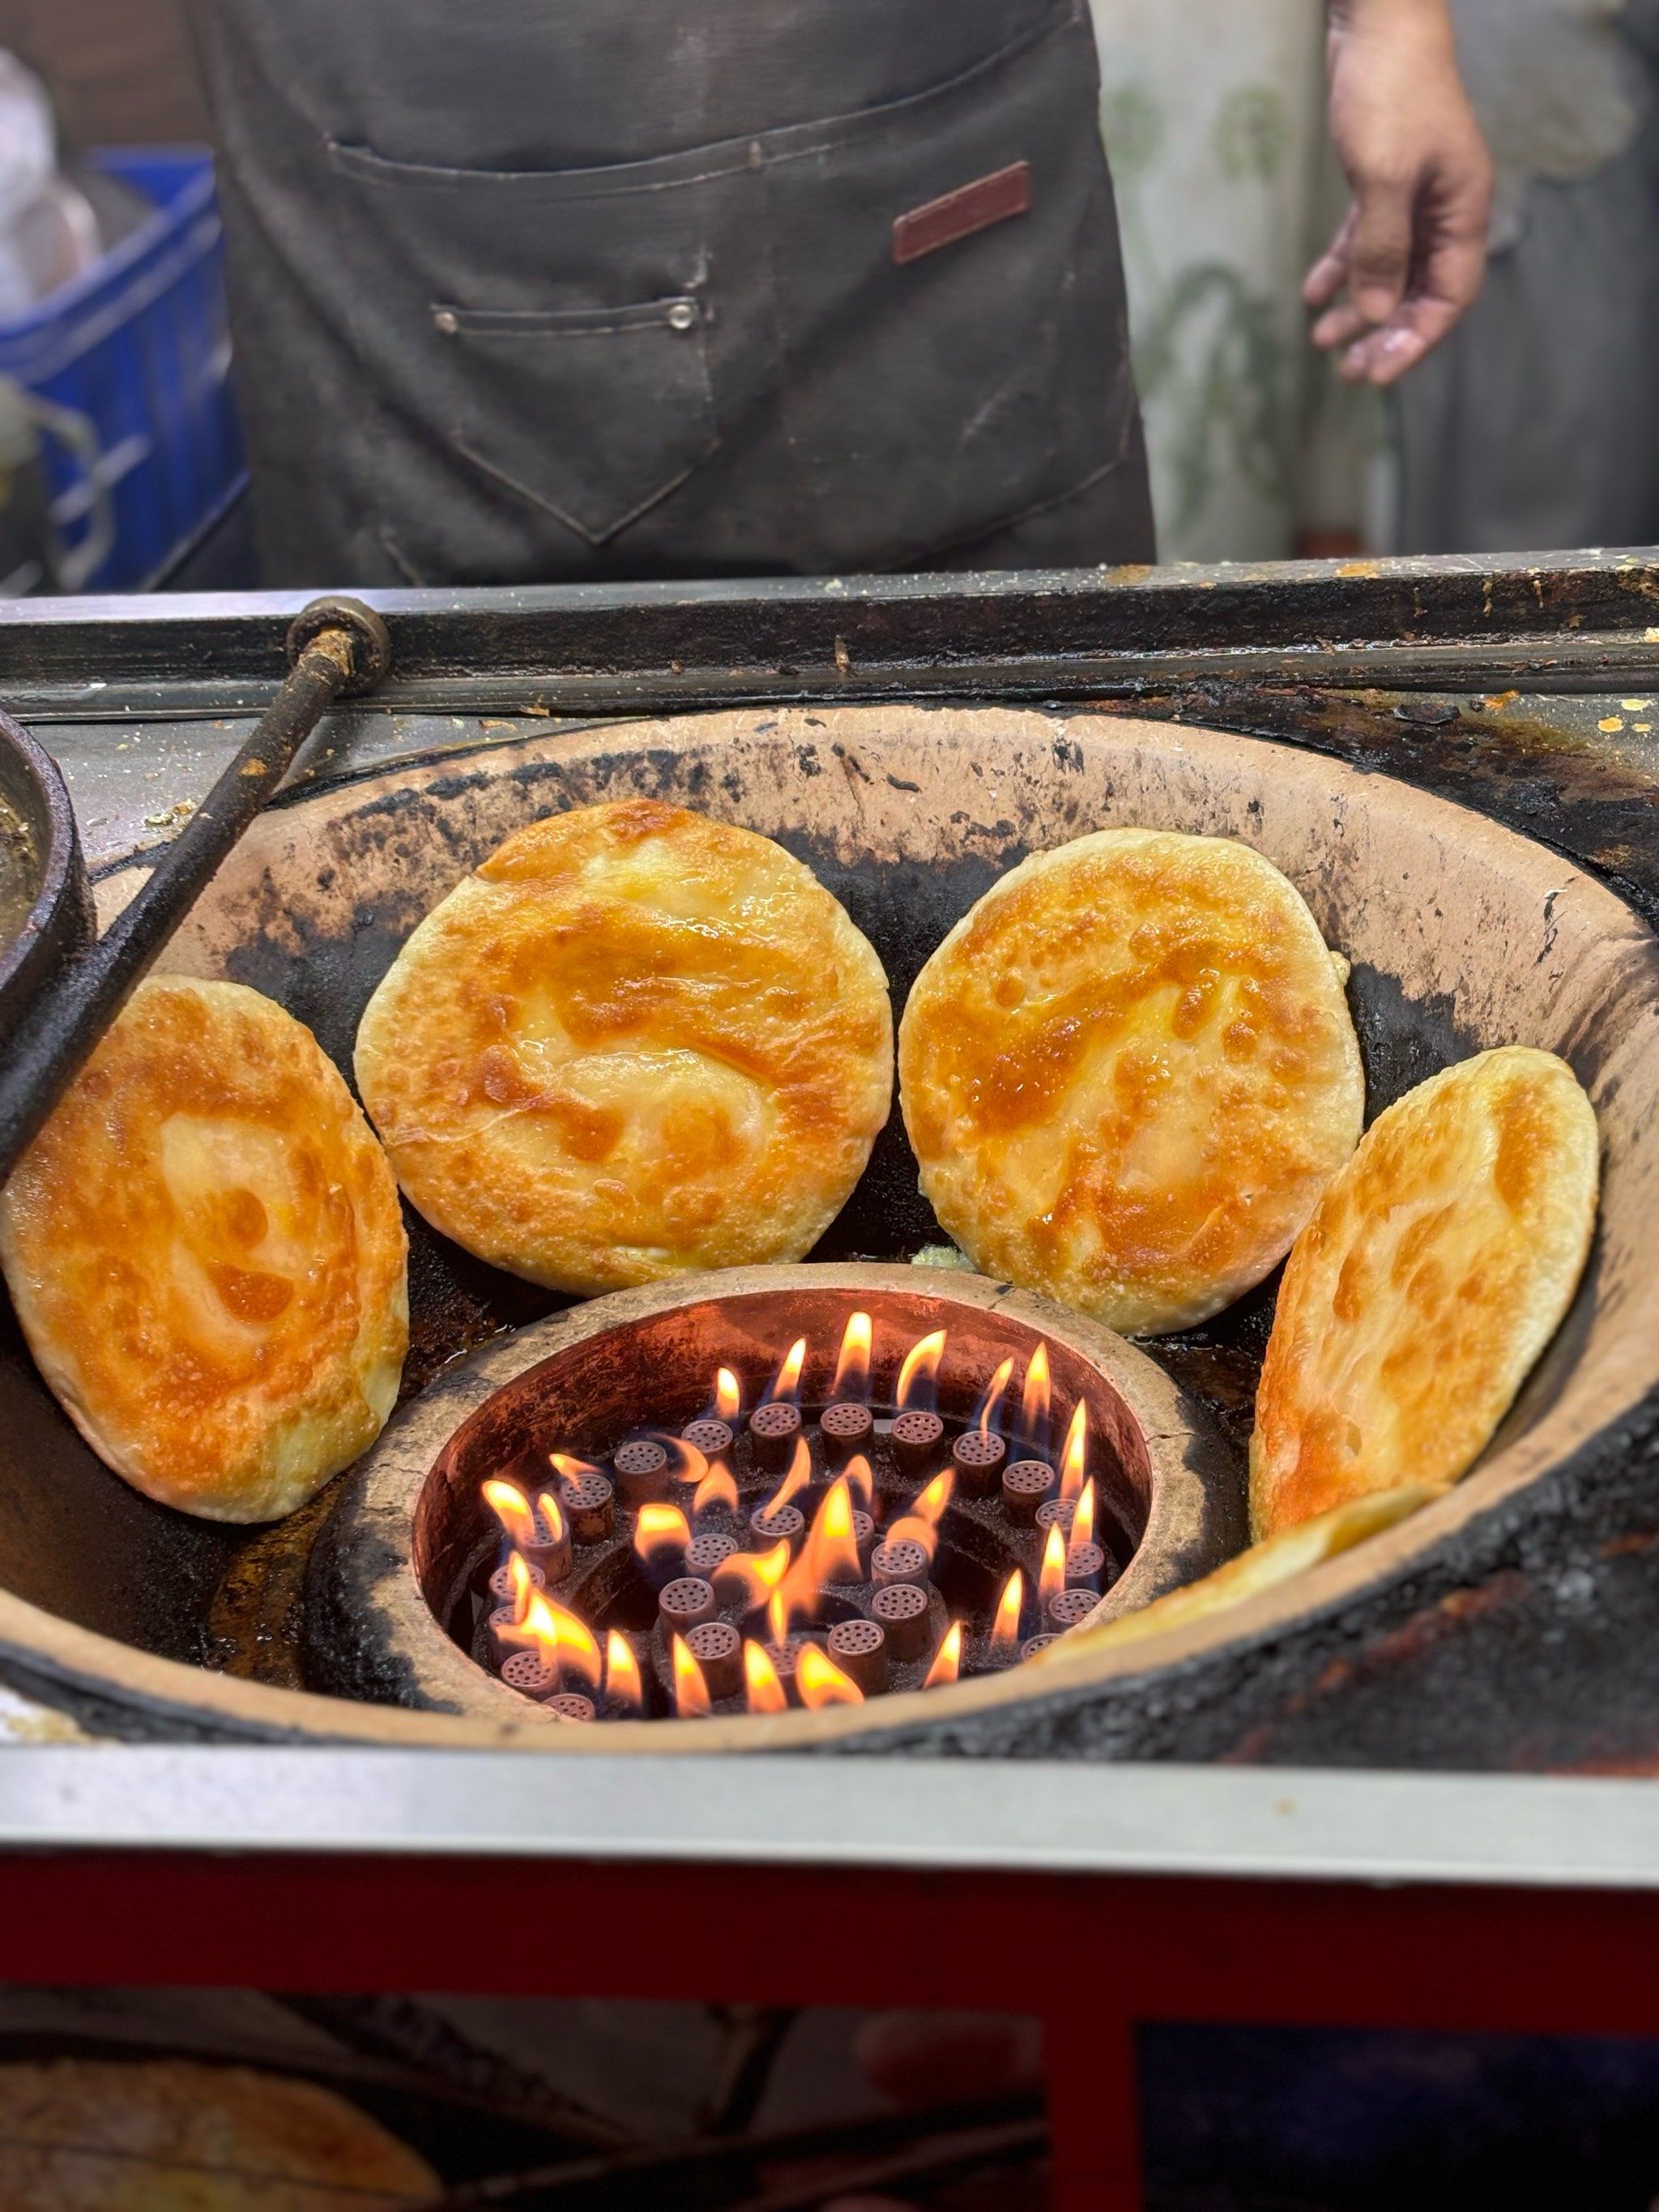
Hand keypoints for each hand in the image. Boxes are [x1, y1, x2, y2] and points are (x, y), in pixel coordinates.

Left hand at [1306, 0, 1492, 383]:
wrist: (1378, 23)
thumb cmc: (1389, 94)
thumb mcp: (1383, 179)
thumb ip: (1381, 250)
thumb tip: (1375, 315)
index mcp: (1462, 209)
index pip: (1449, 296)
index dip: (1415, 340)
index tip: (1376, 373)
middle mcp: (1444, 209)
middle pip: (1418, 292)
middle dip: (1383, 334)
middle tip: (1346, 372)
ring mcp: (1415, 196)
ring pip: (1388, 271)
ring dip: (1357, 308)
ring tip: (1322, 342)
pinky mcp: (1384, 181)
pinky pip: (1366, 242)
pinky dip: (1341, 269)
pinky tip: (1313, 295)